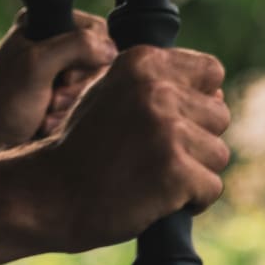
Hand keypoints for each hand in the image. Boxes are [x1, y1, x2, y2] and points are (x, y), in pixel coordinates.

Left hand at [0, 10, 116, 148]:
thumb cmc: (3, 102)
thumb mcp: (38, 66)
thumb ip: (76, 47)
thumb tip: (110, 49)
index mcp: (45, 22)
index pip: (97, 30)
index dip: (90, 57)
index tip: (65, 77)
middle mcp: (51, 40)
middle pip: (96, 59)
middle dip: (77, 86)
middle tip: (53, 96)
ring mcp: (55, 67)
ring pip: (90, 83)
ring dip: (70, 103)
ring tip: (45, 109)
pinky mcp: (56, 90)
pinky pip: (80, 100)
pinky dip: (65, 113)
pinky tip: (45, 119)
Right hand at [33, 45, 231, 250]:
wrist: (45, 196)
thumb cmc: (78, 151)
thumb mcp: (106, 96)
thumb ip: (155, 85)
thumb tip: (216, 92)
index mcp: (143, 62)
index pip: (211, 72)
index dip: (195, 102)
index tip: (165, 124)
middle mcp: (158, 90)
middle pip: (219, 116)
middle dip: (193, 142)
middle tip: (148, 158)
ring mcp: (167, 131)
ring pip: (217, 154)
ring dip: (192, 173)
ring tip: (149, 179)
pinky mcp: (175, 171)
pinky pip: (210, 188)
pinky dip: (190, 202)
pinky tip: (156, 201)